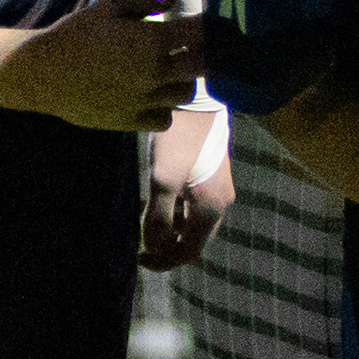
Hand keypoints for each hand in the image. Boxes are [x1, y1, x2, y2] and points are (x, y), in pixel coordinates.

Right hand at [0, 0, 201, 132]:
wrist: (44, 73)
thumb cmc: (75, 34)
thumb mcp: (109, 8)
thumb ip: (145, 2)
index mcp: (152, 41)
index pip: (197, 34)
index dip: (210, 28)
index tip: (215, 25)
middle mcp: (155, 72)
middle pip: (199, 67)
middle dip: (206, 56)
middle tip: (202, 50)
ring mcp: (144, 100)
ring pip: (184, 94)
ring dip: (183, 82)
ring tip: (173, 73)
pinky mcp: (131, 120)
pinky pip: (163, 119)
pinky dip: (164, 109)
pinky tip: (154, 98)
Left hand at [141, 106, 234, 269]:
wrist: (196, 98)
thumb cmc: (178, 138)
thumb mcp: (163, 178)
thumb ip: (158, 217)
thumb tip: (154, 248)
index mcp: (211, 208)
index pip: (189, 251)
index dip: (164, 261)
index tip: (139, 258)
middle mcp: (220, 202)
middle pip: (192, 239)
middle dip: (166, 245)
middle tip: (139, 242)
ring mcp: (217, 188)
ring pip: (191, 221)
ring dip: (168, 226)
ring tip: (142, 217)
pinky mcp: (210, 175)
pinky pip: (191, 205)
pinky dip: (174, 210)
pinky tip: (154, 199)